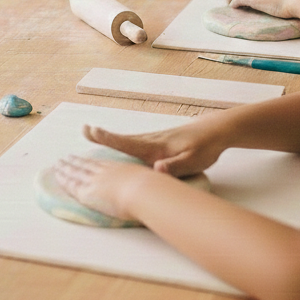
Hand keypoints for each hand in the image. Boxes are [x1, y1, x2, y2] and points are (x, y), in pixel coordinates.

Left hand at [52, 154, 147, 221]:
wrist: (144, 191)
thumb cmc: (153, 189)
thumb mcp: (153, 181)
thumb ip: (152, 180)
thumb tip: (159, 176)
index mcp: (119, 168)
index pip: (101, 164)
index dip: (92, 162)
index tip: (86, 159)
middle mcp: (105, 171)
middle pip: (86, 165)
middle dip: (75, 161)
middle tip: (65, 158)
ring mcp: (96, 180)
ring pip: (76, 172)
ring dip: (66, 168)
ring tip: (58, 164)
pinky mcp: (88, 192)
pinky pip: (72, 184)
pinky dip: (64, 179)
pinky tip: (58, 176)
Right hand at [83, 121, 223, 176]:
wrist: (215, 131)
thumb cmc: (205, 147)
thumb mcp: (194, 161)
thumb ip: (175, 166)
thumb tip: (156, 169)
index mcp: (155, 147)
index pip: (127, 142)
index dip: (108, 138)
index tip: (91, 130)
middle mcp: (150, 141)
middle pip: (122, 139)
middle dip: (102, 136)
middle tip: (84, 130)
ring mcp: (153, 140)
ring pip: (127, 140)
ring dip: (109, 138)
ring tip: (92, 135)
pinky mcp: (157, 142)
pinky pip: (133, 142)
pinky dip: (120, 141)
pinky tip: (116, 144)